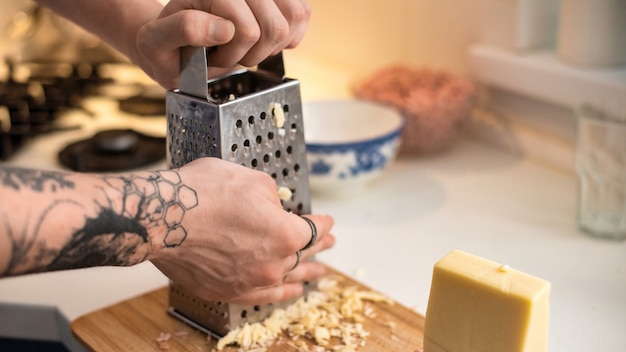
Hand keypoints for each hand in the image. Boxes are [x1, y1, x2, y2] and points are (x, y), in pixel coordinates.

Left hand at [136, 0, 310, 88]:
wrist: (176, 41)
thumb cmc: (165, 44)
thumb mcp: (156, 42)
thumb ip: (184, 28)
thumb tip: (225, 28)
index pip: (247, 29)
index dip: (232, 53)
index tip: (211, 56)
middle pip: (274, 26)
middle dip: (253, 52)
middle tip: (228, 54)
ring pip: (294, 16)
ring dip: (271, 45)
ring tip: (245, 48)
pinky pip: (302, 12)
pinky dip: (289, 34)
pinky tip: (267, 41)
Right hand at [148, 158, 334, 304]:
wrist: (161, 218)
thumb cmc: (203, 193)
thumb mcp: (252, 179)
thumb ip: (273, 197)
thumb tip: (275, 206)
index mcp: (285, 235)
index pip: (312, 229)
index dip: (322, 223)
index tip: (327, 221)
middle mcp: (272, 263)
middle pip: (303, 256)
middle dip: (319, 247)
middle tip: (329, 244)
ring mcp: (249, 280)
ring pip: (286, 278)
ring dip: (305, 273)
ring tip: (319, 272)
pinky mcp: (227, 290)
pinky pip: (262, 295)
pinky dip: (279, 293)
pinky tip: (290, 292)